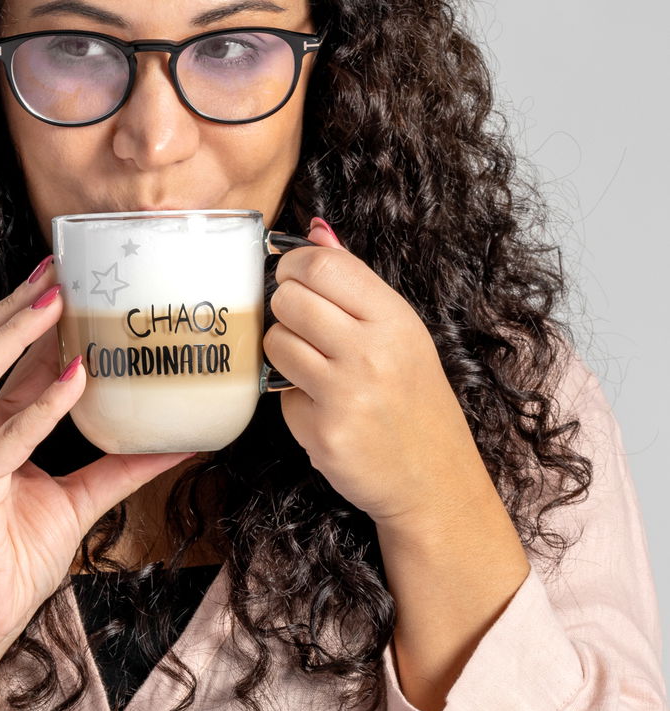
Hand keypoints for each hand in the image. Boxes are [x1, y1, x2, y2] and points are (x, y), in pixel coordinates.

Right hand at [0, 260, 197, 665]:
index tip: (72, 279)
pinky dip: (40, 404)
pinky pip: (4, 436)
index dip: (36, 318)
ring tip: (56, 299)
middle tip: (58, 266)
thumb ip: (124, 469)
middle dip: (15, 304)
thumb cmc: (13, 564)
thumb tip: (180, 441)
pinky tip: (75, 377)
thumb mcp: (81, 503)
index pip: (8, 360)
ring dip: (17, 331)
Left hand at [263, 221, 492, 526]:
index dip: (293, 266)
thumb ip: (355, 281)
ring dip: (282, 354)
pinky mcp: (325, 433)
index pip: (322, 265)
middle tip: (302, 328)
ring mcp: (348, 394)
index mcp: (395, 319)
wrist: (435, 481)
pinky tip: (323, 411)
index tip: (292, 279)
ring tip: (312, 369)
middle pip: (289, 299)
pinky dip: (293, 401)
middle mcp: (373, 352)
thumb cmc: (414, 402)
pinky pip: (281, 396)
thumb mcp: (401, 334)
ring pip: (275, 343)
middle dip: (283, 310)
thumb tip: (314, 230)